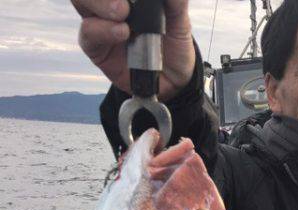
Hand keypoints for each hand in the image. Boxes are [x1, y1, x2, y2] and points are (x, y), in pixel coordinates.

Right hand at [70, 0, 195, 99]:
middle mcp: (109, 5)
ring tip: (124, 18)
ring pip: (82, 3)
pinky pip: (87, 35)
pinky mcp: (96, 48)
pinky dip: (102, 30)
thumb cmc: (173, 45)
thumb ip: (175, 4)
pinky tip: (121, 32)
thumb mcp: (180, 22)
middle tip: (124, 6)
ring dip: (100, 6)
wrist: (174, 80)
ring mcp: (100, 24)